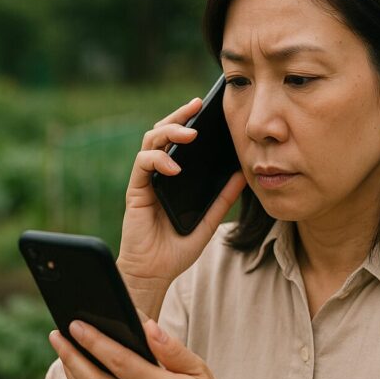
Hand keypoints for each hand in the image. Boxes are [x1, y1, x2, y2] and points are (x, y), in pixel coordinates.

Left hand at [49, 319, 246, 378]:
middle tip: (56, 335)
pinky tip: (78, 377)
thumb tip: (146, 325)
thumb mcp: (200, 372)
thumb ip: (172, 349)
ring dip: (71, 374)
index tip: (76, 325)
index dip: (95, 341)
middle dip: (72, 355)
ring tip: (63, 352)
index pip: (120, 361)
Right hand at [116, 97, 246, 318]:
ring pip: (151, 141)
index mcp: (174, 176)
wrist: (155, 272)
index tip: (206, 107)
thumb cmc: (177, 247)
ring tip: (190, 133)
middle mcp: (158, 173)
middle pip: (163, 133)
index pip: (179, 140)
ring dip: (169, 132)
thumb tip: (243, 174)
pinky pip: (142, 164)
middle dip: (178, 116)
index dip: (189, 121)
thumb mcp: (209, 220)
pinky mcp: (136, 190)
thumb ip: (223, 198)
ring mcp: (146, 180)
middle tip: (196, 106)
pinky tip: (174, 167)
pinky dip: (158, 160)